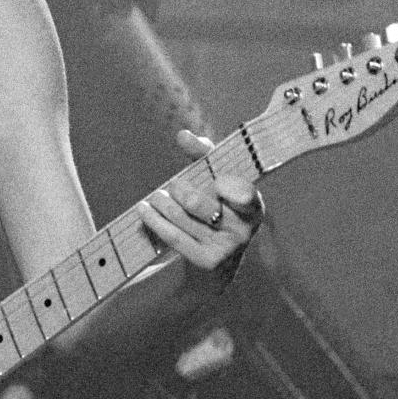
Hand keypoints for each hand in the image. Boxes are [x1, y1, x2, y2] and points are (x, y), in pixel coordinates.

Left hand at [135, 129, 261, 271]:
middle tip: (172, 185)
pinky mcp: (206, 262)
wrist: (215, 263)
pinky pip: (174, 236)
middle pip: (201, 203)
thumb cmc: (215, 208)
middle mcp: (244, 229)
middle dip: (180, 190)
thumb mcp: (215, 180)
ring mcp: (226, 248)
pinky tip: (144, 209)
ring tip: (155, 196)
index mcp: (253, 205)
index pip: (245, 193)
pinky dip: (155, 220)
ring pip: (183, 217)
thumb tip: (183, 135)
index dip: (232, 188)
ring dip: (162, 202)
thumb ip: (203, 154)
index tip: (218, 182)